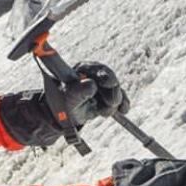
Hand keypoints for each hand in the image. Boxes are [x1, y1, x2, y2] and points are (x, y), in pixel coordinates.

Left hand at [0, 61, 127, 147]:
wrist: (62, 116)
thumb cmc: (62, 104)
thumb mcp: (68, 98)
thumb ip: (79, 92)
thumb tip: (92, 85)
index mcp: (82, 69)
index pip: (96, 69)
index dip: (104, 76)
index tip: (108, 83)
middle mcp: (94, 74)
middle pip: (110, 79)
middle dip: (112, 92)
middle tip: (111, 103)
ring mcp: (103, 85)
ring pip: (116, 90)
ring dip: (113, 103)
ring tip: (103, 112)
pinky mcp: (109, 95)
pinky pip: (120, 98)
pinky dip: (123, 104)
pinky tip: (123, 110)